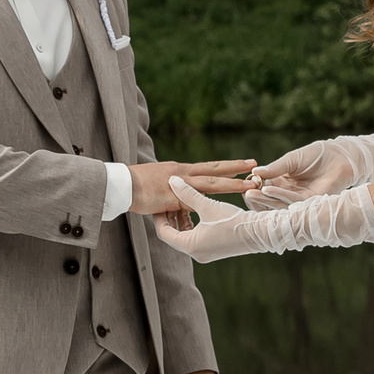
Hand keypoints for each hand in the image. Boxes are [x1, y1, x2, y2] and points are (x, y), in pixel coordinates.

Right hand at [128, 158, 253, 216]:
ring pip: (210, 184)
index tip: (243, 165)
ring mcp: (178, 185)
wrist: (119, 185)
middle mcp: (182, 173)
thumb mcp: (159, 183)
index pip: (209, 168)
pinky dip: (207, 205)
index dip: (226, 167)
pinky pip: (192, 202)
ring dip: (232, 184)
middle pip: (215, 170)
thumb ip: (173, 188)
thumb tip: (180, 195)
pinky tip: (220, 209)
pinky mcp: (170, 197)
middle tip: (254, 164)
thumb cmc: (136, 185)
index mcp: (181, 170)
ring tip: (249, 185)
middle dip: (236, 168)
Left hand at [155, 176, 373, 261]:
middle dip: (170, 216)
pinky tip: (197, 209)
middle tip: (166, 199)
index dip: (159, 215)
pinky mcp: (215, 250)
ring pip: (185, 235)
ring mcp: (205, 254)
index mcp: (189, 245)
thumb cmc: (234, 220)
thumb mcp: (208, 204)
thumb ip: (188, 193)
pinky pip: (197, 238)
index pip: (164, 232)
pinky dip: (194, 224)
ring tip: (181, 202)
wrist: (261, 234)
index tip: (158, 200)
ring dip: (183, 219)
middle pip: (173, 234)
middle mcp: (195, 253)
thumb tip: (173, 180)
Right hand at [246, 132, 373, 208]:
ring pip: (278, 202)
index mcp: (283, 182)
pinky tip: (268, 190)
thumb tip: (255, 172)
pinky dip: (278, 195)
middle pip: (269, 199)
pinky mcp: (310, 202)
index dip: (254, 187)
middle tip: (245, 192)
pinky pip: (291, 200)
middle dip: (256, 196)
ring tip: (251, 193)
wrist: (339, 156)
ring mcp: (299, 199)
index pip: (264, 188)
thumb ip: (276, 168)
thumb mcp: (292, 159)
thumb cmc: (316, 155)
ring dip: (264, 198)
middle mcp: (289, 193)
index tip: (245, 183)